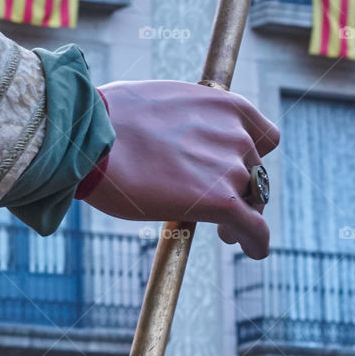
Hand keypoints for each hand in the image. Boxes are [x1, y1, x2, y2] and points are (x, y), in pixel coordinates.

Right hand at [84, 80, 278, 258]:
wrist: (90, 137)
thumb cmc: (109, 120)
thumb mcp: (161, 105)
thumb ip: (186, 123)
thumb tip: (177, 144)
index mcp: (226, 105)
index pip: (264, 136)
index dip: (250, 156)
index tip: (234, 167)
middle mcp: (236, 135)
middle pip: (255, 171)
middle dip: (239, 188)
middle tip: (218, 205)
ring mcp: (231, 169)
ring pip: (254, 202)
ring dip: (242, 217)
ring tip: (223, 233)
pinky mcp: (223, 203)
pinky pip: (255, 229)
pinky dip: (257, 243)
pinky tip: (252, 250)